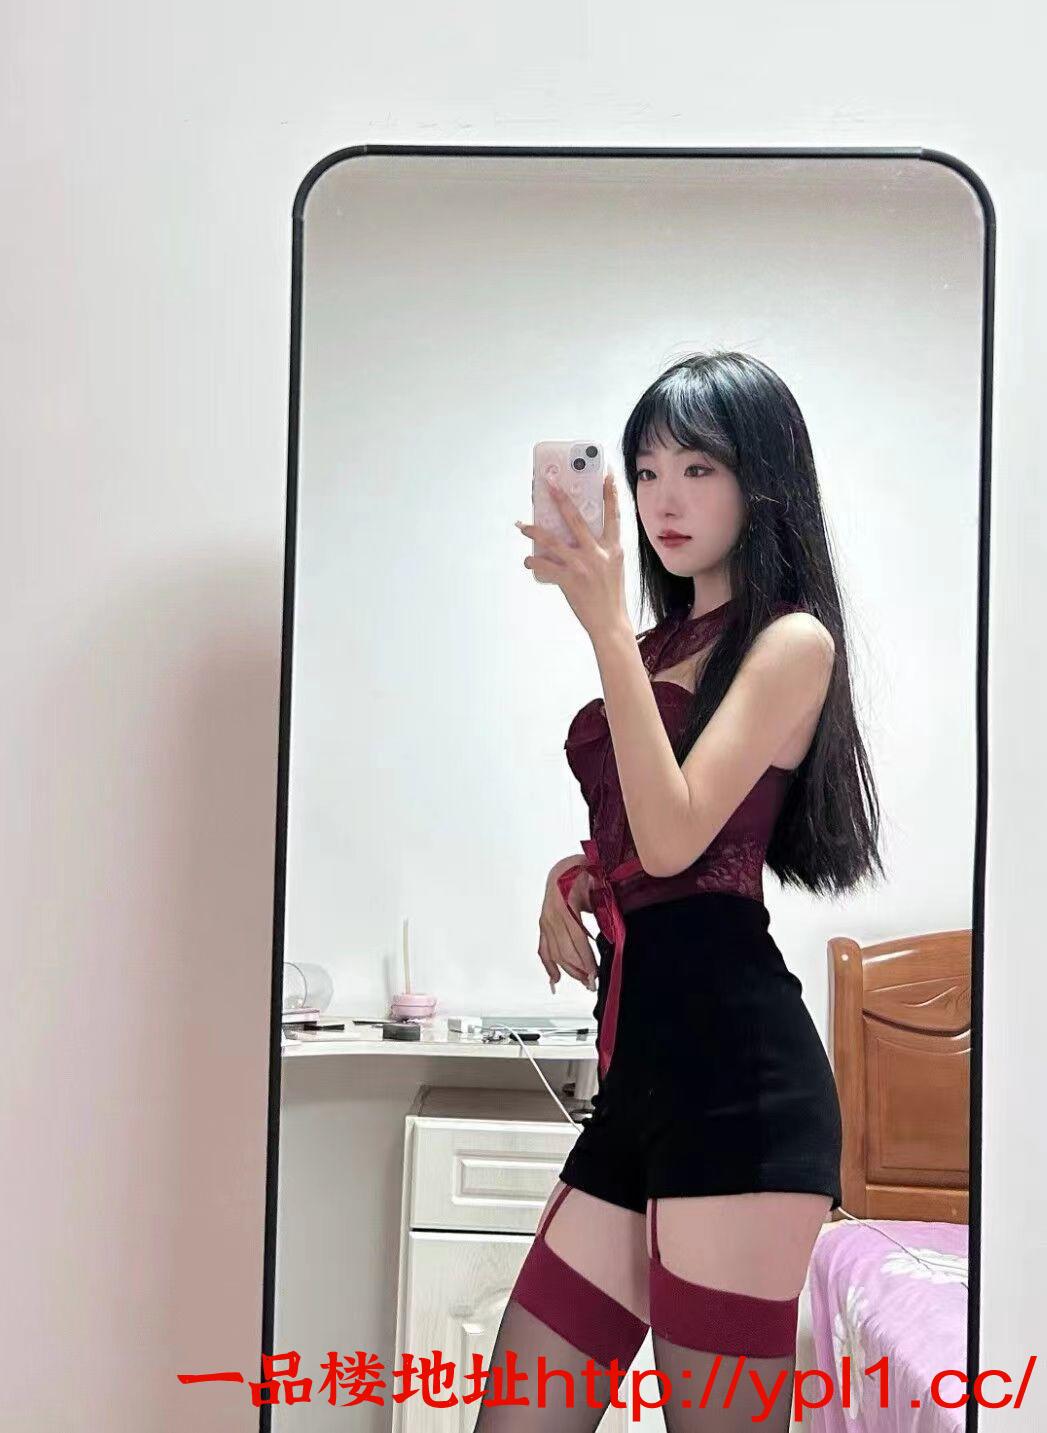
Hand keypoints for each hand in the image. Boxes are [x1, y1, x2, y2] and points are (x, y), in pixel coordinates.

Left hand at [515, 470, 628, 641]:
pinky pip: (544, 566)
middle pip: (575, 518)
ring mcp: (582, 565)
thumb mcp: (613, 567)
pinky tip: (527, 560)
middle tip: (548, 483)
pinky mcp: (568, 580)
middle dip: (560, 498)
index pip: (614, 515)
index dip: (611, 493)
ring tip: (521, 524)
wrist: (609, 623)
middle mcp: (598, 553)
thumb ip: (600, 549)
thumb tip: (576, 535)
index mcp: (613, 548)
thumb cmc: (610, 595)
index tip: (606, 474)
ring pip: (552, 540)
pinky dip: (533, 562)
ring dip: (534, 530)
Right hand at [538, 857, 597, 992]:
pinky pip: (544, 949)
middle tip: (592, 982)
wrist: (563, 867)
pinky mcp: (543, 925)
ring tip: (583, 981)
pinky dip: (549, 965)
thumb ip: (603, 908)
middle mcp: (552, 915)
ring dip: (568, 970)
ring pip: (555, 953)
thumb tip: (612, 933)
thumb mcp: (597, 885)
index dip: (585, 959)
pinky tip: (555, 978)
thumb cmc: (581, 872)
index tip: (594, 973)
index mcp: (565, 905)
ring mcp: (545, 921)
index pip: (576, 940)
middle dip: (579, 970)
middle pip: (564, 951)